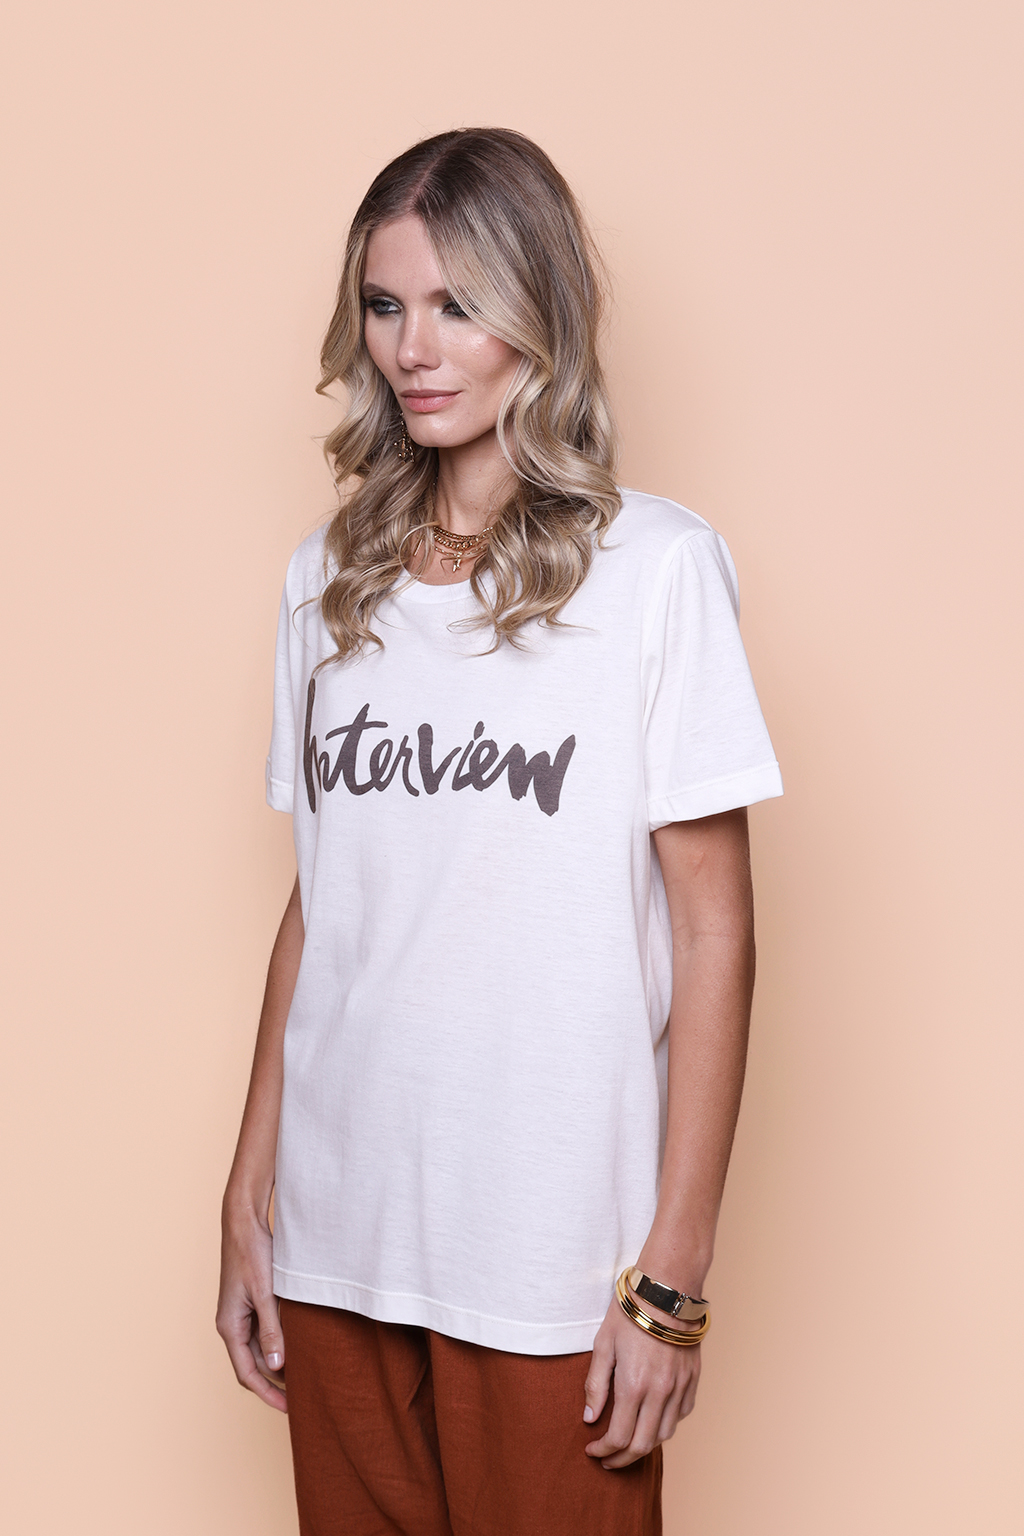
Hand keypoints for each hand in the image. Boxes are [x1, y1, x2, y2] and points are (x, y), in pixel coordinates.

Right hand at [216, 1202, 286, 1412]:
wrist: (244, 1221)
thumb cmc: (251, 1254)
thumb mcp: (264, 1293)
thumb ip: (272, 1330)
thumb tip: (278, 1366)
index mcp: (229, 1326)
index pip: (247, 1373)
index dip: (268, 1393)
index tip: (289, 1409)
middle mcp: (232, 1324)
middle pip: (255, 1364)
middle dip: (276, 1382)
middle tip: (303, 1396)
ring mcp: (241, 1313)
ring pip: (261, 1348)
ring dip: (279, 1362)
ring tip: (305, 1375)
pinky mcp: (251, 1302)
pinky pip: (265, 1331)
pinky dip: (280, 1342)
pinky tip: (300, 1346)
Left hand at [583, 1294, 700, 1467]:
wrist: (666, 1290)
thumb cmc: (630, 1313)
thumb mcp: (603, 1345)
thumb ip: (595, 1385)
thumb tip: (589, 1418)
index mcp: (633, 1386)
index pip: (619, 1437)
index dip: (603, 1450)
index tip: (592, 1450)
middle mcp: (660, 1393)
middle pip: (643, 1445)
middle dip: (622, 1459)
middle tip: (607, 1459)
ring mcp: (679, 1387)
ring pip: (664, 1435)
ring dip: (645, 1445)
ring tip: (628, 1442)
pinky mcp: (692, 1380)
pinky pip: (681, 1414)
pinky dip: (665, 1424)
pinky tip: (652, 1419)